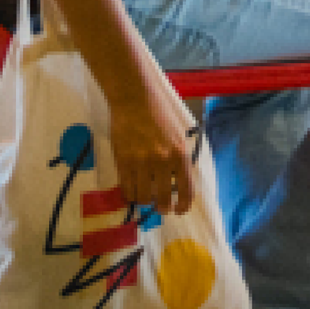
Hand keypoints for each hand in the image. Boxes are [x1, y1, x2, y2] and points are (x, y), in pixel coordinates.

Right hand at [104, 65, 197, 216]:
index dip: (183, 206)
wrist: (134, 99)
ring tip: (144, 194)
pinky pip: (126, 188)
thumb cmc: (160, 113)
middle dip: (162, 207)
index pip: (186, 190)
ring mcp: (141, 163)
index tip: (179, 210)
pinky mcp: (123, 161)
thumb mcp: (179, 135)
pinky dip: (129, 194)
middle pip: (162, 199)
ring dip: (144, 200)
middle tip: (160, 206)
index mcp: (180, 154)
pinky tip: (131, 190)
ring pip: (142, 197)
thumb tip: (179, 182)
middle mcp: (162, 161)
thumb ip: (180, 158)